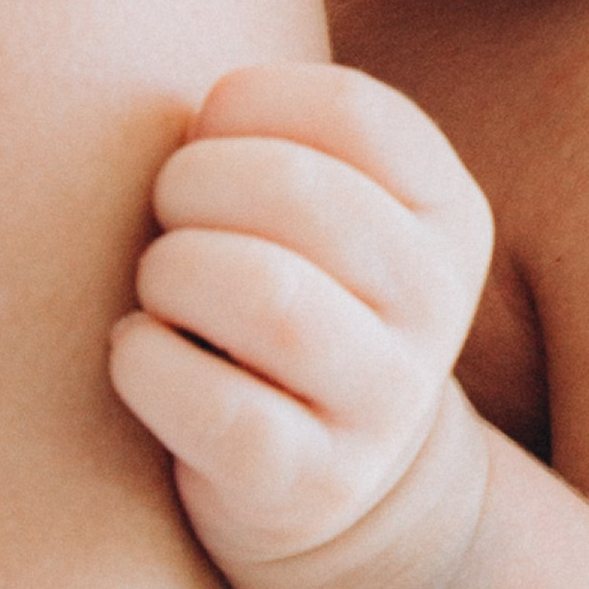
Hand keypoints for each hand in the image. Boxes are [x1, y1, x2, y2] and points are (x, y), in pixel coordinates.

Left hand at [109, 60, 493, 572]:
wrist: (332, 475)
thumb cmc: (297, 292)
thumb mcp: (333, 207)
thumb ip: (284, 137)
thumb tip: (195, 112)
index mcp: (450, 210)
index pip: (351, 111)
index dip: (248, 103)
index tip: (207, 134)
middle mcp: (437, 301)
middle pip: (296, 192)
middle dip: (193, 184)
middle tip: (167, 211)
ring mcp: (386, 401)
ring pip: (264, 296)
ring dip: (172, 270)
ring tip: (158, 283)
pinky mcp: (316, 485)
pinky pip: (218, 408)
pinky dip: (146, 365)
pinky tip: (138, 351)